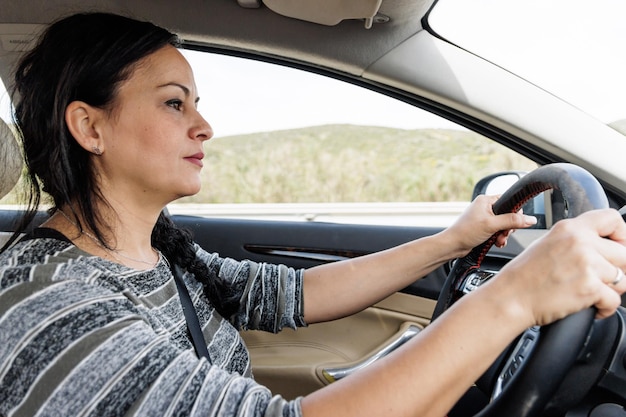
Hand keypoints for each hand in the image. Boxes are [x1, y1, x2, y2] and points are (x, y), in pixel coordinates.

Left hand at [444, 194, 536, 255]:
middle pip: (508, 215)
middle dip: (509, 227)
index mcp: (486, 200)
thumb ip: (512, 221)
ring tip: (499, 240)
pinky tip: (497, 243)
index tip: (515, 223)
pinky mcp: (483, 228)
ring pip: (504, 225)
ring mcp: (484, 218)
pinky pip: (498, 231)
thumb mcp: (492, 225)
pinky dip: (499, 238)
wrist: (453, 245)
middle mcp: (485, 207)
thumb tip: (530, 219)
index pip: (509, 201)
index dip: (515, 213)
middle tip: (504, 234)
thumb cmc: (466, 232)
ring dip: (504, 235)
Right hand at [490, 208, 625, 326]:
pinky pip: (614, 301)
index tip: (618, 247)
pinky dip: (605, 308)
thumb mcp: (547, 244)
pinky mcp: (589, 288)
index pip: (613, 219)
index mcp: (569, 228)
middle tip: (601, 279)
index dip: (622, 235)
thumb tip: (602, 246)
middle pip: (624, 254)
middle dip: (617, 270)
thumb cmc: (524, 275)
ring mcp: (586, 265)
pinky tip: (591, 307)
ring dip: (611, 290)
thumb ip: (575, 240)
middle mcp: (580, 242)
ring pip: (623, 279)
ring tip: (592, 293)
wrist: (510, 298)